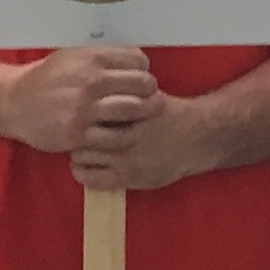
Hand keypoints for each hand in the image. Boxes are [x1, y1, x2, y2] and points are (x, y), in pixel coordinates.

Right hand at [3, 44, 159, 156]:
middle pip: (142, 85)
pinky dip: (126, 136)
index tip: (139, 79)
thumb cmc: (48, 78)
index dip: (143, 71)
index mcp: (91, 58)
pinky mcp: (78, 134)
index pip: (138, 61)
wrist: (14, 102)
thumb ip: (103, 58)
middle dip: (151, 93)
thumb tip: (138, 62)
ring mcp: (84, 109)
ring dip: (144, 114)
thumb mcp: (73, 57)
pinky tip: (123, 134)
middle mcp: (90, 81)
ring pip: (134, 110)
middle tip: (149, 100)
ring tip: (142, 117)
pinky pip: (115, 137)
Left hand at [68, 87, 209, 192]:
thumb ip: (120, 95)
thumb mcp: (145, 95)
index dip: (75, 114)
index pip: (87, 115)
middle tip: (72, 132)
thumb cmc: (168, 113)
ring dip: (78, 154)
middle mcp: (126, 137)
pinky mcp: (130, 180)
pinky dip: (84, 173)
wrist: (197, 138)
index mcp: (127, 112)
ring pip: (82, 159)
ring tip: (81, 149)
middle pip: (80, 136)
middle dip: (73, 134)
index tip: (73, 114)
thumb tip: (89, 88)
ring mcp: (127, 161)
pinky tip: (88, 166)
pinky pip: (94, 181)